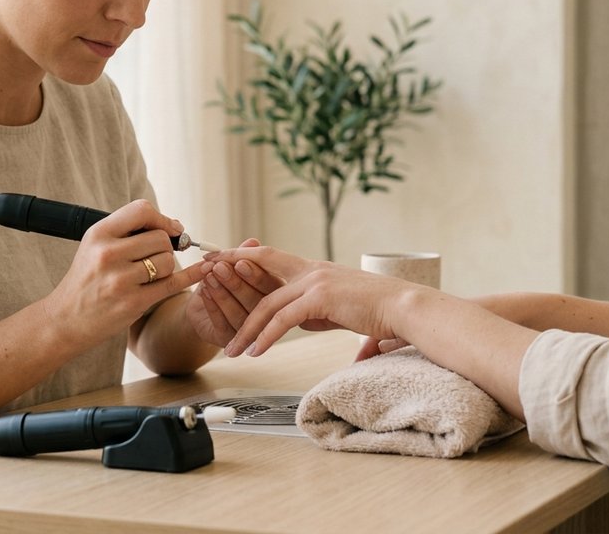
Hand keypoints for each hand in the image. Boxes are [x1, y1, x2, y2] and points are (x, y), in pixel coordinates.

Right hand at [48, 199, 204, 343]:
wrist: (65, 319)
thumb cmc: (86, 280)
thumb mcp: (95, 246)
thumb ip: (128, 231)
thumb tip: (174, 227)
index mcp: (99, 233)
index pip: (142, 210)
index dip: (162, 218)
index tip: (171, 228)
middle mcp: (108, 253)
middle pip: (161, 238)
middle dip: (166, 247)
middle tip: (156, 258)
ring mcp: (121, 279)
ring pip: (167, 261)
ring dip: (166, 267)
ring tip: (149, 276)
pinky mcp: (133, 302)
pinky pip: (173, 283)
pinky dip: (191, 275)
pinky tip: (202, 270)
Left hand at [184, 238, 283, 345]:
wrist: (200, 308)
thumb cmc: (221, 284)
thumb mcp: (231, 266)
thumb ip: (242, 256)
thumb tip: (252, 241)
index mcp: (276, 297)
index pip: (269, 286)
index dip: (255, 274)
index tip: (240, 261)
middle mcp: (267, 318)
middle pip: (256, 302)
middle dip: (236, 283)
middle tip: (222, 268)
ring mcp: (249, 333)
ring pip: (239, 315)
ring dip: (223, 294)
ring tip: (210, 276)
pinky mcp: (229, 340)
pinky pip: (222, 324)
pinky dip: (213, 306)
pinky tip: (204, 291)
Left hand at [204, 246, 406, 357]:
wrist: (405, 307)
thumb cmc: (381, 310)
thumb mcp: (342, 308)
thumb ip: (320, 313)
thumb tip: (306, 324)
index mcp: (314, 268)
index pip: (269, 257)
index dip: (242, 257)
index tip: (220, 259)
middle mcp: (310, 269)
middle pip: (259, 273)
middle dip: (228, 275)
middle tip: (202, 279)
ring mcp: (314, 281)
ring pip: (267, 304)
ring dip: (246, 328)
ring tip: (231, 349)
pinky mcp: (320, 298)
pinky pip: (283, 319)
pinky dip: (266, 336)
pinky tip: (255, 351)